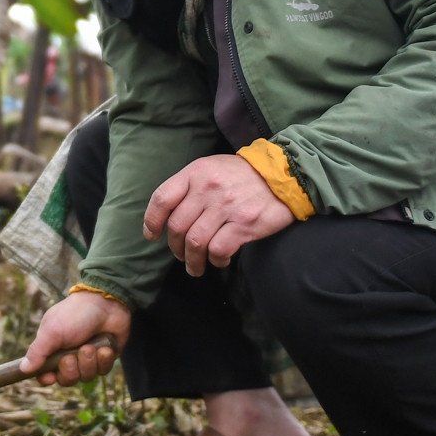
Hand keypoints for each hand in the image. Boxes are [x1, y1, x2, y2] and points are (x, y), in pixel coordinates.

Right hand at [20, 290, 128, 385]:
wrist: (107, 303)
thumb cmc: (75, 314)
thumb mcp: (52, 331)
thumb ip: (37, 351)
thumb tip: (23, 369)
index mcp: (52, 349)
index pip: (45, 373)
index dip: (47, 378)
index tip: (51, 377)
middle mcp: (69, 356)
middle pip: (66, 379)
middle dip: (71, 368)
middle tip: (73, 353)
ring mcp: (87, 358)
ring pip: (85, 377)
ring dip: (89, 361)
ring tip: (91, 346)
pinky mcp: (104, 359)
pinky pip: (102, 371)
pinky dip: (103, 359)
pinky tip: (105, 347)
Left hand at [144, 153, 294, 276]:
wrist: (284, 174)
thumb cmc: (242, 175)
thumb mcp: (212, 168)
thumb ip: (190, 186)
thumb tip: (169, 216)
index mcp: (195, 173)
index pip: (162, 199)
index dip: (152, 221)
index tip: (152, 236)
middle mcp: (207, 189)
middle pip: (177, 227)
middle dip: (175, 248)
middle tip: (181, 256)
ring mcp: (226, 206)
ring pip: (195, 242)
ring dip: (192, 261)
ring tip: (195, 267)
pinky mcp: (244, 224)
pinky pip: (218, 250)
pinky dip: (215, 260)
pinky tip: (220, 261)